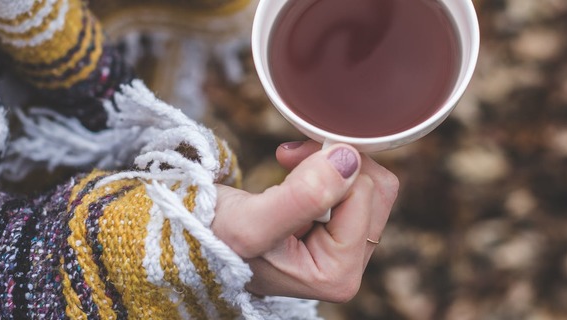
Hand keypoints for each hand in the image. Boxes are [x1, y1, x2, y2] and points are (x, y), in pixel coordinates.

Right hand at [212, 140, 397, 301]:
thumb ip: (302, 196)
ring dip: (330, 162)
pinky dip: (328, 166)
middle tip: (289, 158)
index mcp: (337, 276)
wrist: (189, 235)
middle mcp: (348, 268)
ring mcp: (345, 251)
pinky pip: (357, 184)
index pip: (364, 195)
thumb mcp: (250, 222)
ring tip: (289, 164)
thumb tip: (350, 160)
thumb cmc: (211, 237)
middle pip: (377, 190)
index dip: (328, 166)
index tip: (286, 159)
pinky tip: (295, 170)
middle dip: (334, 162)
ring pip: (371, 184)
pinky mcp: (338, 232)